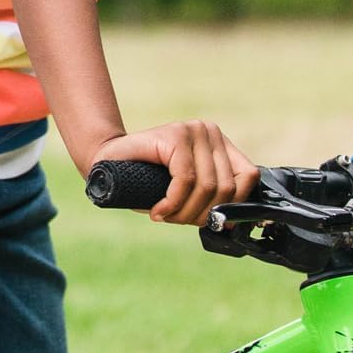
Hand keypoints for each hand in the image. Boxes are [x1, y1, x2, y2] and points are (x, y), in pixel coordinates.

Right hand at [88, 120, 257, 226]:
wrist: (106, 162)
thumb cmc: (145, 178)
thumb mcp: (189, 187)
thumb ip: (215, 195)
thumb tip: (243, 221)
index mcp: (218, 142)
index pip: (247, 178)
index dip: (227, 208)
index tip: (201, 222)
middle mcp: (209, 131)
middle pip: (226, 187)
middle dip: (201, 214)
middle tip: (175, 220)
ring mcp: (192, 130)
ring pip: (208, 187)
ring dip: (186, 213)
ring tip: (166, 215)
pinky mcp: (174, 136)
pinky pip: (185, 180)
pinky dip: (173, 203)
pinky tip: (159, 211)